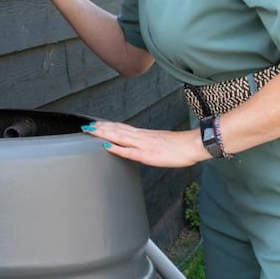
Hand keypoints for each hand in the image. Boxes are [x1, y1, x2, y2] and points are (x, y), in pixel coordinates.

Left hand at [81, 120, 208, 167]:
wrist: (193, 145)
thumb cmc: (180, 146)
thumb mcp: (160, 143)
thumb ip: (147, 143)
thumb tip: (138, 145)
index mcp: (144, 135)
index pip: (121, 128)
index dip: (107, 126)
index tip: (95, 124)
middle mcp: (141, 137)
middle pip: (117, 130)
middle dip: (101, 128)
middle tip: (86, 125)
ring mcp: (144, 144)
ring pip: (120, 137)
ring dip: (104, 133)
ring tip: (91, 130)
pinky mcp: (148, 154)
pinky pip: (130, 151)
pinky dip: (117, 148)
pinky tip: (107, 146)